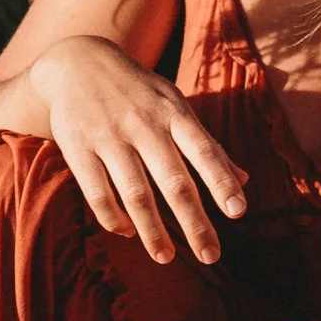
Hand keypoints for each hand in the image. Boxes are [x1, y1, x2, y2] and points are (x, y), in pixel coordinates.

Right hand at [24, 37, 248, 265]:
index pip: (204, 151)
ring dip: (153, 230)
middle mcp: (144, 125)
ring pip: (136, 193)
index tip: (238, 212)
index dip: (222, 181)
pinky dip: (113, 218)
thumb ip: (208, 143)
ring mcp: (109, 137)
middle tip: (211, 255)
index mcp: (173, 114)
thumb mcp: (175, 105)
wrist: (76, 62)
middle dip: (194, 222)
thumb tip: (244, 180)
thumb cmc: (139, 91)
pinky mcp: (77, 148)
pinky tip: (128, 233)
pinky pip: (97, 193)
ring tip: (166, 258)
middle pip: (174, 181)